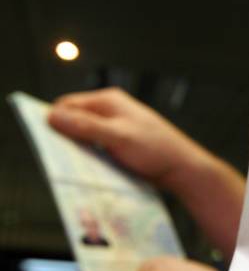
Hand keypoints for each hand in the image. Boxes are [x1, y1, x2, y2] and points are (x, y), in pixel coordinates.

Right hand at [48, 87, 205, 187]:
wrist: (182, 169)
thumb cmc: (155, 149)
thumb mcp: (118, 137)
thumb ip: (86, 127)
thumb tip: (51, 116)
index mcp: (109, 101)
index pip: (68, 104)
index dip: (54, 121)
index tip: (43, 142)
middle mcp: (111, 111)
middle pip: (75, 121)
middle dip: (65, 137)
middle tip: (58, 158)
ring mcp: (116, 128)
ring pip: (85, 136)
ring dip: (78, 149)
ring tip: (72, 166)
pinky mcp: (120, 144)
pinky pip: (97, 148)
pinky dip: (90, 156)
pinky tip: (89, 170)